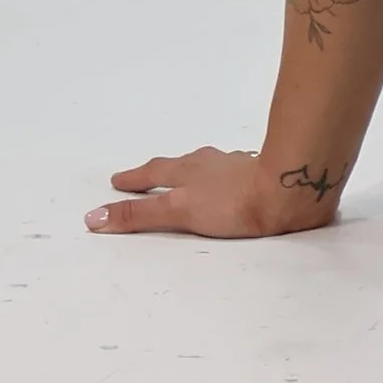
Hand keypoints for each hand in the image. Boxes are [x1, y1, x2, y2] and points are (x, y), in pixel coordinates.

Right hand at [87, 149, 342, 238]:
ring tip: (192, 174)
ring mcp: (240, 166)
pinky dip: (229, 175)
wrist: (289, 191)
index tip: (117, 180)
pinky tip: (238, 180)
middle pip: (180, 164)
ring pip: (210, 165)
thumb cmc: (232, 203)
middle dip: (161, 170)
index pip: (153, 173)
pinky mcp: (266, 174)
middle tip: (147, 172)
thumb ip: (139, 216)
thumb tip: (92, 218)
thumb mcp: (178, 211)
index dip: (134, 178)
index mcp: (189, 171)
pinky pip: (240, 171)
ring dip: (196, 170)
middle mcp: (212, 163)